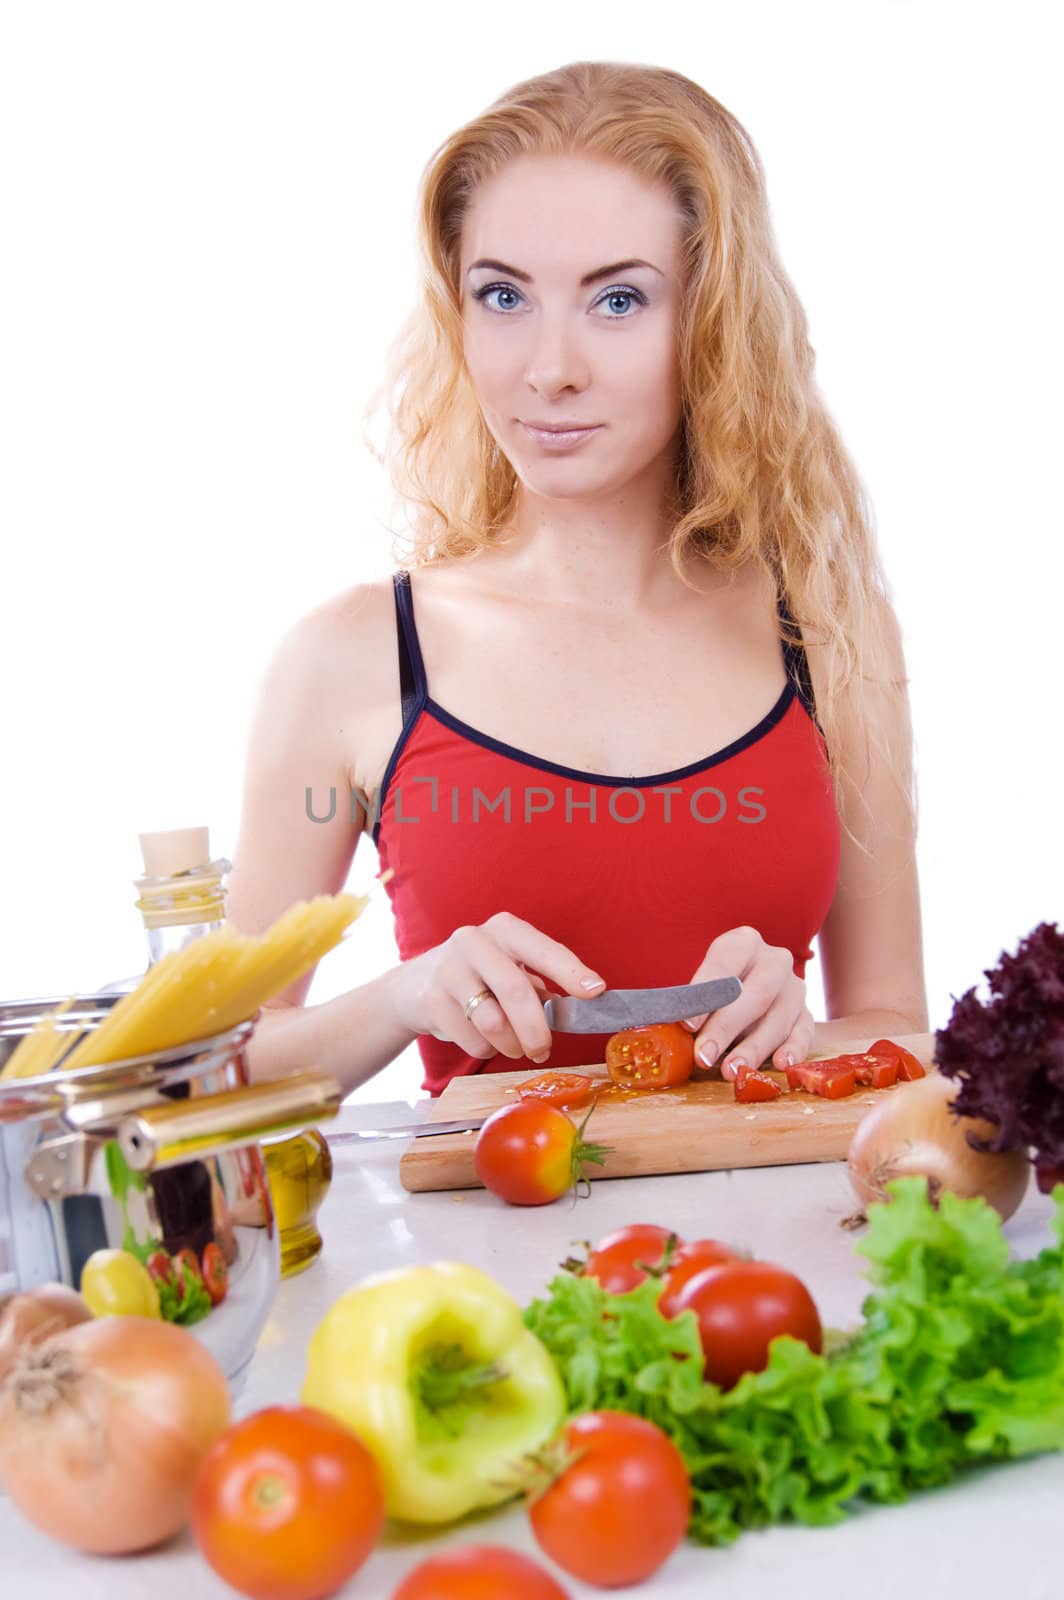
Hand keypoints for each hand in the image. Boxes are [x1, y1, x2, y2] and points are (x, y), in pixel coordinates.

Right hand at [389, 911, 605, 1064]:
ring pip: (492, 1021)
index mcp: (505, 930)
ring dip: (511, 1045)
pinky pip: (472, 1038)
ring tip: (515, 1048)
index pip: (543, 950)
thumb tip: (582, 1008)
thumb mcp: (510, 970)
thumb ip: (542, 988)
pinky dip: (486, 1049)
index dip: (571, 972)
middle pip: (516, 990)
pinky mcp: (431, 999)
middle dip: (536, 1029)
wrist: (414, 986)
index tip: (595, 991)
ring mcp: (449, 969)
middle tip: (544, 1050)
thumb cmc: (478, 977)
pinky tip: (484, 1040)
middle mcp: (475, 941)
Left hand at [680, 926, 813, 1080]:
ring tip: (731, 1071)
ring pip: (779, 1017)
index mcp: (743, 942)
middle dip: (727, 1027)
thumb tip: (655, 1025)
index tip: (687, 1025)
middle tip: (704, 1056)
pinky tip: (780, 1064)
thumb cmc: (712, 988)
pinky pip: (804, 1032)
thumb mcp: (697, 983)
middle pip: (756, 993)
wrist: (742, 989)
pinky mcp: (805, 1014)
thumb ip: (683, 1001)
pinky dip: (794, 1049)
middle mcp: (775, 960)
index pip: (724, 963)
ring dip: (754, 1047)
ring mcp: (794, 988)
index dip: (706, 993)